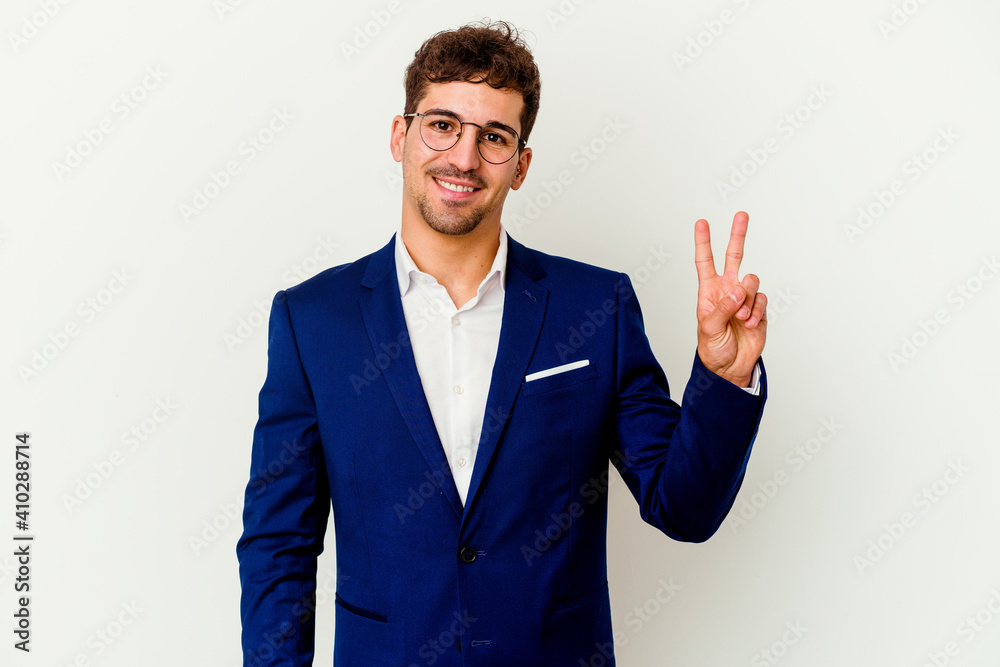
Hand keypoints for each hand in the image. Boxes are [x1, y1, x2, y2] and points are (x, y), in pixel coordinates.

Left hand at [694, 211, 766, 386]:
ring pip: (752, 281)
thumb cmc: (713, 348)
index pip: (705, 262)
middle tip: (741, 215)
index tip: (701, 222)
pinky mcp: (759, 308)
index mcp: (709, 291)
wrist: (731, 367)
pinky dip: (756, 312)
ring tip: (740, 318)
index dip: (703, 242)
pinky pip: (762, 300)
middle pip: (734, 257)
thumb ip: (723, 307)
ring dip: (746, 300)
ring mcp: (744, 298)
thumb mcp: (709, 328)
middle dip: (738, 235)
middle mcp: (727, 289)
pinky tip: (750, 324)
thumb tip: (738, 288)